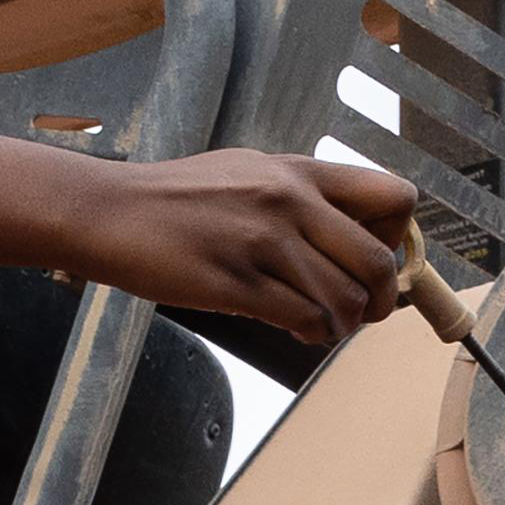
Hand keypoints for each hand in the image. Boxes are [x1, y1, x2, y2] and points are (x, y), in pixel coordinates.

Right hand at [0, 128, 412, 349]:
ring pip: (343, 297)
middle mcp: (289, 202)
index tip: (377, 260)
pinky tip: (297, 330)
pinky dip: (311, 333)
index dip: (397, 239)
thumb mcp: (245, 172)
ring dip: (343, 324)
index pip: (393, 199)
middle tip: (365, 313)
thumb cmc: (170, 199)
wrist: (107, 212)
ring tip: (325, 328)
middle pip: (377, 261)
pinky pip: (302, 317)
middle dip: (380, 299)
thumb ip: (296, 195)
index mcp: (298, 171)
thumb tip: (340, 233)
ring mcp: (262, 243)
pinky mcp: (234, 283)